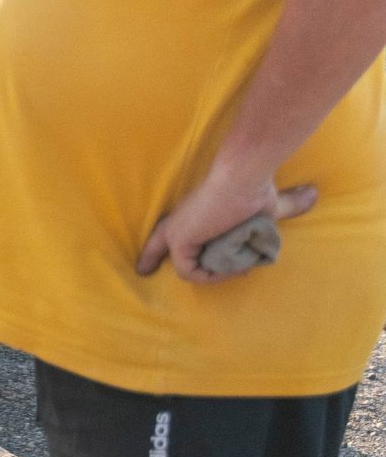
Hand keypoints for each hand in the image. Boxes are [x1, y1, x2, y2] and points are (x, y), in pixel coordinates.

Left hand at [136, 163, 318, 283]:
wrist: (243, 180)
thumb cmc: (256, 187)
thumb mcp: (269, 204)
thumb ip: (287, 204)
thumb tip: (314, 195)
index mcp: (193, 214)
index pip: (164, 234)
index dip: (153, 252)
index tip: (142, 269)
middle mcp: (179, 222)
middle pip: (159, 247)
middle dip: (157, 261)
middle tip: (182, 273)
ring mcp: (175, 231)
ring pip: (187, 266)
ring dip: (214, 273)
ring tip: (240, 268)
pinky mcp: (178, 240)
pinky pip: (189, 271)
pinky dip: (210, 275)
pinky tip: (233, 269)